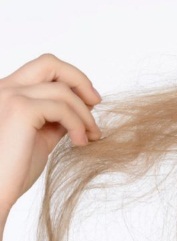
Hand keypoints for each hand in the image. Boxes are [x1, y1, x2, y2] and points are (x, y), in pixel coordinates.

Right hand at [0, 54, 101, 218]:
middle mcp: (5, 88)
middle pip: (51, 63)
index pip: (44, 69)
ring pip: (63, 90)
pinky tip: (80, 143)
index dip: (71, 80)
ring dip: (85, 114)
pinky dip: (78, 124)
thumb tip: (79, 112)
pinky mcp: (20, 109)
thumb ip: (55, 121)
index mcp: (8, 93)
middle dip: (81, 82)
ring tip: (91, 137)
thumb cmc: (13, 171)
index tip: (91, 102)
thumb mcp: (40, 139)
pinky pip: (62, 108)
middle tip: (97, 105)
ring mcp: (10, 95)